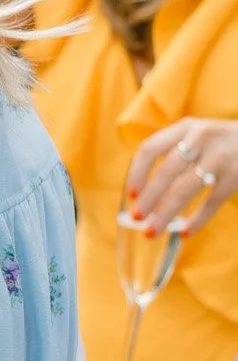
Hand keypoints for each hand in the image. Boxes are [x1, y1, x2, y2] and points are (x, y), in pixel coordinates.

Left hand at [126, 118, 237, 235]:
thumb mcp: (197, 136)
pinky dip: (197, 220)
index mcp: (185, 127)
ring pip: (185, 189)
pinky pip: (211, 202)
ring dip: (165, 213)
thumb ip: (173, 152)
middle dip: (148, 198)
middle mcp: (201, 138)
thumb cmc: (220, 143)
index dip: (137, 173)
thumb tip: (142, 191)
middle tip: (136, 218)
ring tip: (152, 232)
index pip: (150, 148)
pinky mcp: (236, 174)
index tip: (132, 195)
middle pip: (167, 172)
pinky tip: (186, 232)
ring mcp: (220, 156)